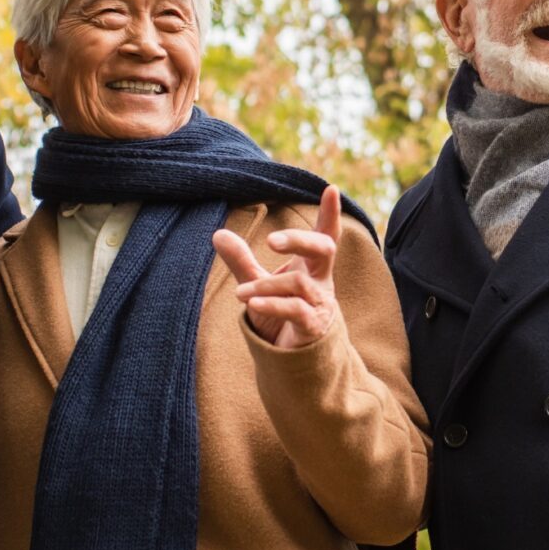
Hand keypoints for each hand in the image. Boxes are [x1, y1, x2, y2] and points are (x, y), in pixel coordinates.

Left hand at [212, 186, 343, 350]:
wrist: (291, 361)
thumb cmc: (280, 317)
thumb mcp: (258, 284)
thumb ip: (242, 261)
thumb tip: (218, 234)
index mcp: (312, 267)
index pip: (325, 237)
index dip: (330, 215)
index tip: (330, 189)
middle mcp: (321, 281)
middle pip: (324, 250)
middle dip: (299, 241)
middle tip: (271, 241)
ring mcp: (320, 304)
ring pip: (298, 283)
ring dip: (265, 286)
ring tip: (241, 294)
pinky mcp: (313, 327)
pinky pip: (295, 310)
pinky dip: (272, 304)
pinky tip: (252, 303)